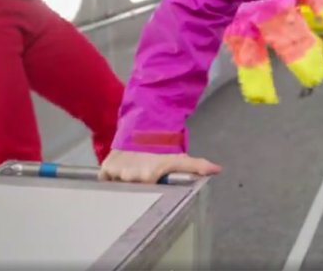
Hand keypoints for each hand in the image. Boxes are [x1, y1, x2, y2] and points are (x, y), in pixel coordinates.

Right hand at [99, 149, 221, 183]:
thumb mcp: (180, 157)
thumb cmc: (162, 147)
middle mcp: (131, 177)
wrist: (143, 126)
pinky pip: (106, 181)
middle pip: (132, 193)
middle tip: (142, 182)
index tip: (152, 190)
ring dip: (124, 184)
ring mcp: (117, 173)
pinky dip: (110, 180)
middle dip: (137, 190)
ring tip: (132, 175)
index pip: (148, 195)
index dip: (151, 194)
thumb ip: (197, 166)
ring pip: (119, 188)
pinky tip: (119, 174)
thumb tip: (217, 170)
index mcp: (148, 177)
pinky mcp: (106, 168)